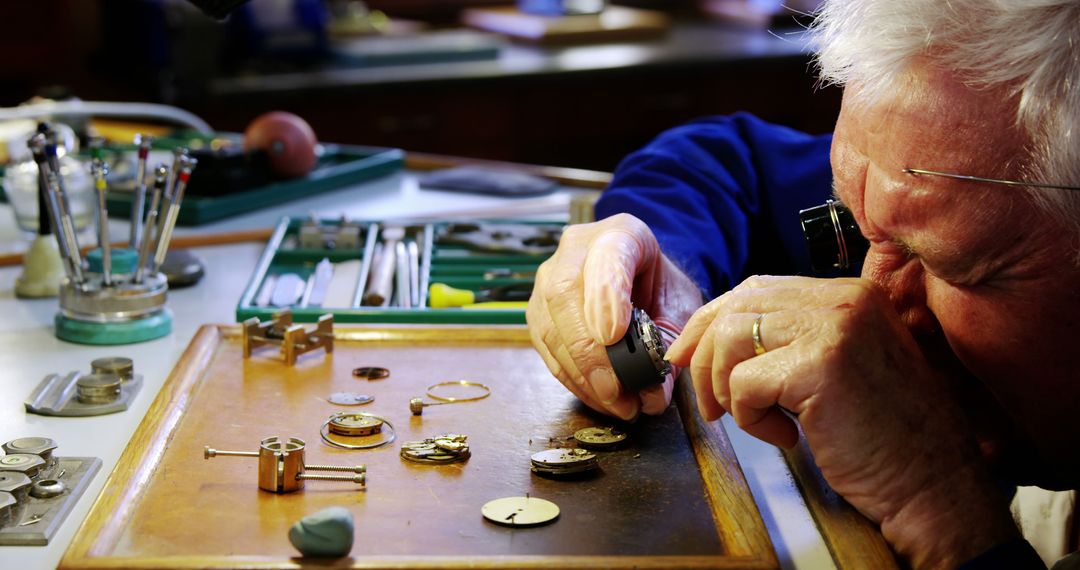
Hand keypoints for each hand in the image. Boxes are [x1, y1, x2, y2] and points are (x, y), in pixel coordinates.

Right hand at [526, 214, 702, 419]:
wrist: (639, 277)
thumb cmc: (659, 287)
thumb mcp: (679, 306)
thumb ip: (670, 343)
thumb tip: (652, 394)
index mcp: (621, 233)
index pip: (607, 256)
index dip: (606, 295)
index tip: (614, 334)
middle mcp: (575, 250)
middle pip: (565, 294)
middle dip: (589, 352)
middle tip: (616, 391)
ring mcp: (548, 278)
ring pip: (549, 326)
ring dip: (580, 374)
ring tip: (616, 405)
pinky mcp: (537, 310)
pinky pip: (545, 348)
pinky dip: (571, 379)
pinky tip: (598, 398)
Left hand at [665, 275, 1018, 565]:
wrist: (933, 483)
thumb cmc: (885, 435)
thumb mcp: (838, 366)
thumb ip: (790, 339)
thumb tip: (712, 335)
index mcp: (849, 294)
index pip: (755, 289)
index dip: (710, 321)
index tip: (687, 356)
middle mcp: (843, 299)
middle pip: (735, 307)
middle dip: (704, 358)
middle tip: (711, 404)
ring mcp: (834, 327)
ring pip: (730, 339)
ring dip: (728, 390)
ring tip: (758, 421)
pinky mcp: (821, 366)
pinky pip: (745, 383)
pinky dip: (752, 419)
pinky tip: (787, 437)